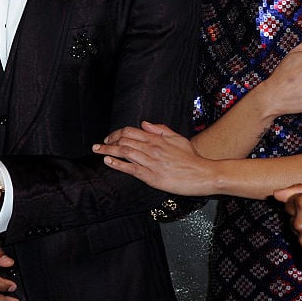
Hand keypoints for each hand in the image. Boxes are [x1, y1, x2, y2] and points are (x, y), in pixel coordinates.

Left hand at [94, 122, 216, 194]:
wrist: (203, 174)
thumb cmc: (192, 158)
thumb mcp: (178, 138)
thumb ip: (161, 130)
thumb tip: (144, 124)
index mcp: (158, 138)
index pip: (131, 131)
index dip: (117, 133)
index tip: (109, 137)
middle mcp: (152, 148)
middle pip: (124, 140)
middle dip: (109, 141)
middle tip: (99, 145)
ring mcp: (151, 162)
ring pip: (124, 152)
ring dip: (108, 151)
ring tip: (98, 151)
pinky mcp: (151, 176)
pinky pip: (130, 168)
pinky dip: (117, 164)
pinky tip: (108, 161)